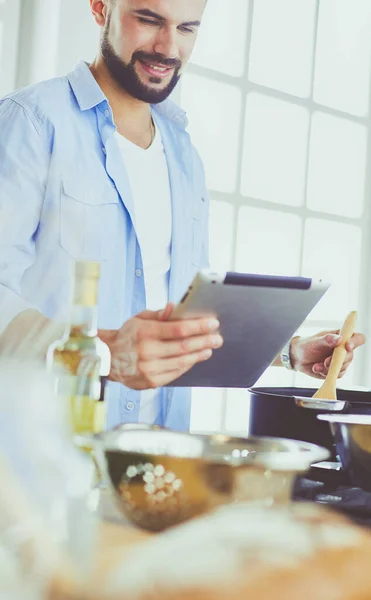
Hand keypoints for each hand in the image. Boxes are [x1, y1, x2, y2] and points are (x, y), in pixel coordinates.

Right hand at [100, 304, 222, 389]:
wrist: (108, 359)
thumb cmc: (127, 336)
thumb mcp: (139, 319)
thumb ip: (159, 314)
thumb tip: (175, 307)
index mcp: (145, 333)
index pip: (178, 329)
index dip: (198, 327)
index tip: (212, 323)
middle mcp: (147, 351)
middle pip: (184, 347)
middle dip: (205, 341)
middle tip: (217, 338)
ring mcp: (149, 369)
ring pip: (182, 361)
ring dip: (199, 354)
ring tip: (209, 348)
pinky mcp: (151, 381)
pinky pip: (176, 373)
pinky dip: (187, 365)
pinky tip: (195, 359)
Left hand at [290, 330, 365, 378]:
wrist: (298, 358)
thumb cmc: (306, 345)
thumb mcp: (315, 342)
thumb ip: (327, 340)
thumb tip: (339, 339)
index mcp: (341, 337)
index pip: (357, 338)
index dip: (355, 342)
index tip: (347, 347)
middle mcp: (343, 349)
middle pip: (350, 356)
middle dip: (338, 361)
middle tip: (325, 362)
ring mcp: (340, 360)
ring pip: (343, 367)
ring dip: (329, 368)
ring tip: (317, 366)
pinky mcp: (335, 370)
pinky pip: (336, 374)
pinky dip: (326, 373)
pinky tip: (317, 368)